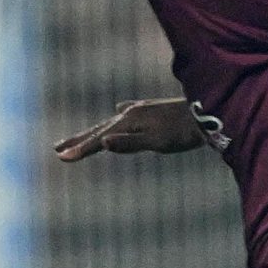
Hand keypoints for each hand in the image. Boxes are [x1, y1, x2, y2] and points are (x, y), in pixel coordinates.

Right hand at [53, 97, 206, 160]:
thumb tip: (104, 143)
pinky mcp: (151, 111)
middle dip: (78, 140)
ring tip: (80, 138)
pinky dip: (116, 119)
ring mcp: (141, 111)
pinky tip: (118, 110)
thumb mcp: (157, 142)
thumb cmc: (183, 132)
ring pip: (111, 123)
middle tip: (57, 148)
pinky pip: (125, 115)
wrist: (210, 113)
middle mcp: (131, 113)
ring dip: (93, 131)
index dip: (80, 149)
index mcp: (128, 122)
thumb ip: (130, 144)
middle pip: (99, 129)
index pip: (98, 139)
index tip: (61, 157)